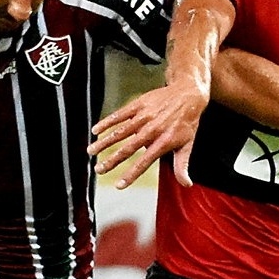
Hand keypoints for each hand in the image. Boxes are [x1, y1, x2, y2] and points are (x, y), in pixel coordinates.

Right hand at [89, 82, 208, 188]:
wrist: (188, 93)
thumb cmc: (187, 121)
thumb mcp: (187, 144)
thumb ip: (182, 166)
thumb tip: (186, 184)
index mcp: (163, 142)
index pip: (144, 162)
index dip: (131, 174)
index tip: (119, 185)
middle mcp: (152, 130)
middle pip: (128, 148)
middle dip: (112, 161)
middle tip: (98, 170)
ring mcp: (144, 116)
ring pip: (120, 131)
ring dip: (104, 142)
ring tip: (91, 151)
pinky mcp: (139, 104)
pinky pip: (120, 114)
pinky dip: (107, 122)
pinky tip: (95, 130)